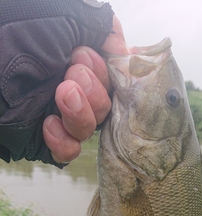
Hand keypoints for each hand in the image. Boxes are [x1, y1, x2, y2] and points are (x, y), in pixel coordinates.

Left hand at [43, 16, 129, 164]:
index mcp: (77, 63)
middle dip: (95, 88)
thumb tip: (120, 44)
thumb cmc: (19, 29)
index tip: (93, 54)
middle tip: (72, 70)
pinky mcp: (42, 140)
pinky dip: (64, 141)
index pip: (112, 78)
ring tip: (62, 91)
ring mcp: (57, 116)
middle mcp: (71, 90)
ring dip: (83, 112)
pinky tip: (48, 123)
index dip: (110, 71)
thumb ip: (99, 26)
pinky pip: (67, 151)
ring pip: (90, 129)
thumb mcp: (66, 16)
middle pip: (105, 105)